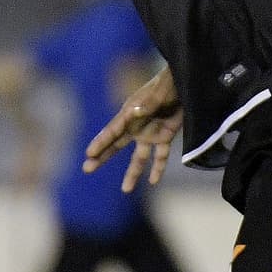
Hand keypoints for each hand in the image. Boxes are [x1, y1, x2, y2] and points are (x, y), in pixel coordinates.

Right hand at [82, 66, 182, 192]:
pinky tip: (153, 181)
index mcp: (130, 114)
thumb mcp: (158, 93)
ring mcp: (149, 133)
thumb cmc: (167, 83)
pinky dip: (158, 168)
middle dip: (102, 157)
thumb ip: (147, 104)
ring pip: (138, 157)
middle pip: (116, 145)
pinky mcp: (164, 137)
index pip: (112, 131)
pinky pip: (160, 156)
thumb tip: (133, 113)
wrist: (184, 82)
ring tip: (125, 190)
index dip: (100, 142)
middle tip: (87, 168)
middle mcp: (136, 126)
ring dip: (132, 173)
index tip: (89, 154)